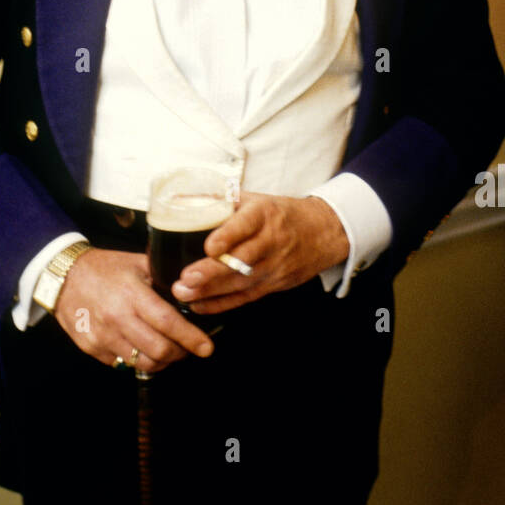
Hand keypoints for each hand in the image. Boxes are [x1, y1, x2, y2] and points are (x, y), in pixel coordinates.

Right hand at [53, 248, 214, 371]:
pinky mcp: (91, 348)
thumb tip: (194, 288)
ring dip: (160, 361)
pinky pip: (122, 363)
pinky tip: (139, 345)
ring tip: (166, 350)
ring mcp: (102, 336)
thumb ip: (164, 276)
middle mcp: (117, 318)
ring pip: (142, 363)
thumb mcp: (137, 263)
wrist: (63, 276)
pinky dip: (135, 358)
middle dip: (180, 353)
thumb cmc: (104, 267)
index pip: (168, 323)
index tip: (207, 347)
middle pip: (158, 350)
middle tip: (187, 348)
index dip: (191, 338)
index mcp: (132, 295)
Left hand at [172, 194, 348, 314]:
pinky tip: (200, 305)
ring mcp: (275, 265)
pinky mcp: (275, 284)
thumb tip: (181, 198)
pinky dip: (222, 304)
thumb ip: (222, 200)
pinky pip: (246, 297)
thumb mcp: (256, 198)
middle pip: (242, 260)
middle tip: (186, 278)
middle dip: (212, 271)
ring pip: (242, 282)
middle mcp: (271, 240)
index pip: (246, 225)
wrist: (323, 232)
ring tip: (184, 294)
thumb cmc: (281, 213)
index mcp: (264, 213)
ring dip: (210, 291)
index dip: (228, 236)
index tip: (209, 246)